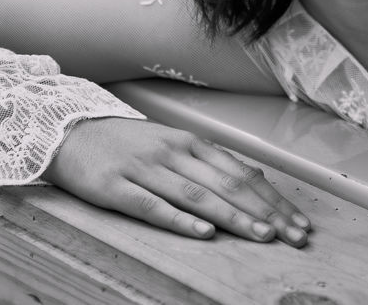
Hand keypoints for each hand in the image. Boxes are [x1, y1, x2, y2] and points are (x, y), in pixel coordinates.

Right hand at [42, 116, 311, 246]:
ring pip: (198, 195)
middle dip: (266, 212)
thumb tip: (256, 178)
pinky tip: (202, 232)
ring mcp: (146, 169)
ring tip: (262, 235)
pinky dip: (181, 220)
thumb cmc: (127, 143)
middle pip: (228, 185)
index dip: (273, 200)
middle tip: (293, 236)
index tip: (298, 223)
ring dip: (234, 217)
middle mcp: (174, 153)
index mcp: (192, 143)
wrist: (69, 132)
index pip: (242, 174)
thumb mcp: (174, 144)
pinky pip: (153, 206)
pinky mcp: (117, 187)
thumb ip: (212, 162)